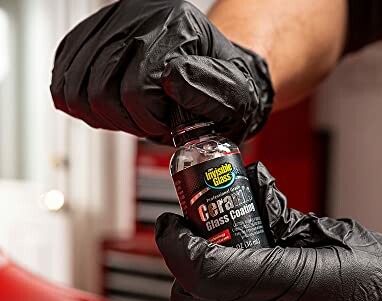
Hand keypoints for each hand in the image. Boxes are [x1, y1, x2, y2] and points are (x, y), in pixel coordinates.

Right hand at [50, 0, 273, 143]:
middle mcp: (140, 16)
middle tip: (152, 119)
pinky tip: (111, 103)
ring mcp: (112, 22)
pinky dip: (82, 102)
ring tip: (134, 111)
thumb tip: (172, 81)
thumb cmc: (224, 85)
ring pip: (76, 88)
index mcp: (177, 27)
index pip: (136, 90)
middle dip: (128, 121)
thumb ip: (212, 92)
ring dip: (106, 114)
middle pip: (100, 91)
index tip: (168, 121)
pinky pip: (63, 77)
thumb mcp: (237, 95)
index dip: (151, 120)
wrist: (213, 70)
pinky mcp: (92, 34)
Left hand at [155, 163, 381, 300]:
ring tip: (241, 274)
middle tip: (210, 242)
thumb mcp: (332, 236)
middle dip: (191, 264)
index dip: (176, 241)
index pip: (198, 266)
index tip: (175, 224)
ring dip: (211, 294)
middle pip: (190, 295)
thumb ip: (276, 218)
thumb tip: (246, 195)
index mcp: (284, 286)